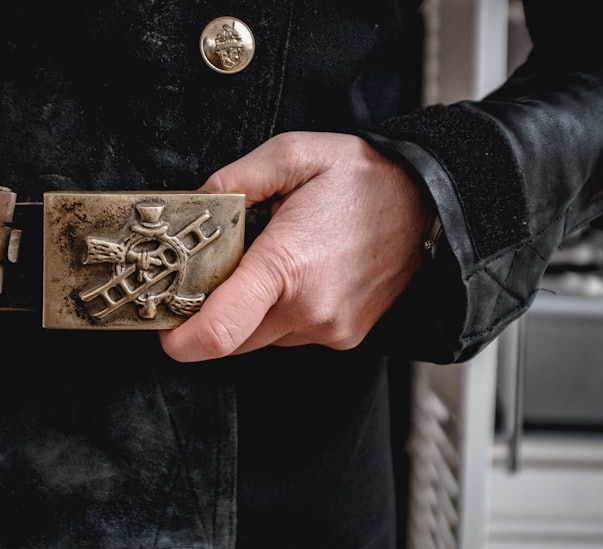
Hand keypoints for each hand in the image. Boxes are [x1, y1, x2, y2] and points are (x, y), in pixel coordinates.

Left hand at [159, 131, 431, 361]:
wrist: (437, 206)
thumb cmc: (368, 178)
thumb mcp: (295, 154)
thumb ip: (236, 178)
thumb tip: (197, 201)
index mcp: (287, 265)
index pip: (218, 330)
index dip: (180, 340)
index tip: (164, 330)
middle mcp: (308, 309)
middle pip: (230, 339)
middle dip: (211, 314)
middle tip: (216, 274)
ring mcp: (329, 329)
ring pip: (259, 339)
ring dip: (248, 312)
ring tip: (272, 262)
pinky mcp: (343, 337)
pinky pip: (290, 335)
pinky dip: (280, 313)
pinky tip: (299, 275)